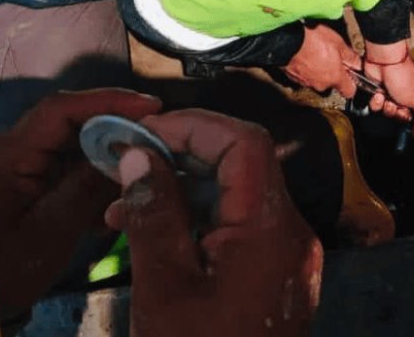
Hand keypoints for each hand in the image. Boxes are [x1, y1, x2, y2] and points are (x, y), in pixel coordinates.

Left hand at [0, 89, 160, 320]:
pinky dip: (90, 178)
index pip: (61, 109)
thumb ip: (90, 186)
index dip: (109, 102)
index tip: (151, 107)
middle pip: (70, 124)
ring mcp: (12, 164)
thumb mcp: (52, 230)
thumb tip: (134, 152)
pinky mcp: (21, 179)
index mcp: (5, 154)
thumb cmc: (3, 269)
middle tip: (156, 143)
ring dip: (105, 160)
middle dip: (114, 133)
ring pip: (71, 145)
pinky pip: (63, 166)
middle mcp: (6, 149)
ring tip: (136, 177)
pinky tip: (109, 201)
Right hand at [106, 110, 322, 336]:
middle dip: (184, 155)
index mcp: (269, 226)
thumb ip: (154, 214)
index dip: (195, 126)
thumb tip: (140, 155)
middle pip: (245, 164)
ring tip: (122, 208)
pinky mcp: (279, 273)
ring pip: (240, 196)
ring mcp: (288, 253)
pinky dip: (202, 220)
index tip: (145, 135)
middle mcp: (291, 231)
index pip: (245, 143)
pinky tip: (155, 234)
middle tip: (127, 164)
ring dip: (186, 191)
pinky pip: (243, 227)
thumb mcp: (164, 286)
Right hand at [285, 23, 358, 97]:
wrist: (286, 40)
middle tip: (331, 57)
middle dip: (333, 73)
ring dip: (319, 70)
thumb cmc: (313, 40)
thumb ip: (350, 56)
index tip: (350, 74)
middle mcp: (321, 85)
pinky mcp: (294, 79)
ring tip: (316, 54)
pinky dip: (306, 69)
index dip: (351, 83)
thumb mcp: (338, 43)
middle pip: (331, 84)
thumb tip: (358, 63)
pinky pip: (305, 76)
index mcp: (334, 78)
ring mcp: (306, 83)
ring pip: (317, 80)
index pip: (349, 92)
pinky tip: (306, 56)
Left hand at [363, 42, 413, 127]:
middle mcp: (410, 91)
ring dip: (388, 107)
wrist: (382, 62)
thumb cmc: (402, 73)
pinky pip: (379, 105)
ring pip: (391, 111)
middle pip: (406, 114)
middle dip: (400, 113)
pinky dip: (377, 102)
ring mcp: (395, 91)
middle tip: (400, 107)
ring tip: (389, 99)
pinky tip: (380, 95)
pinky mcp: (382, 90)